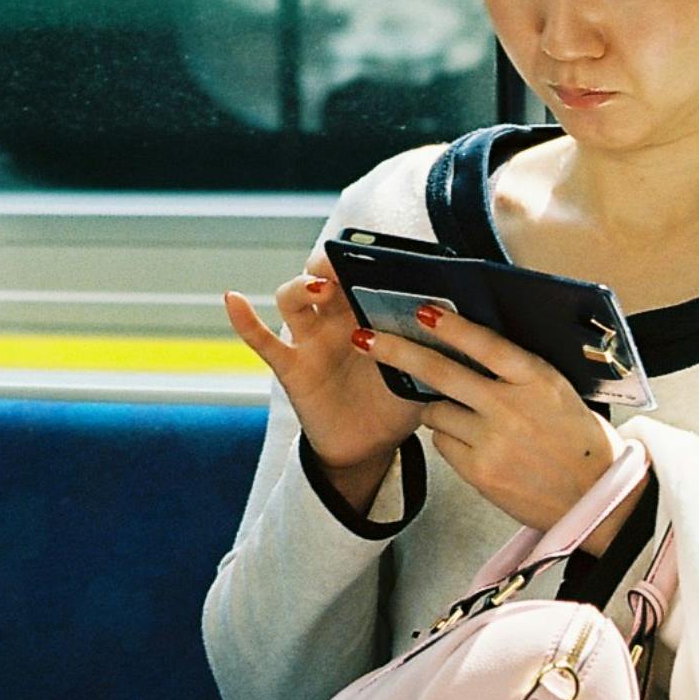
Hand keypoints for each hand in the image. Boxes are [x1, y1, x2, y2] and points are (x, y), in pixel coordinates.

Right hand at [224, 246, 426, 481]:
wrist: (371, 446)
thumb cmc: (399, 401)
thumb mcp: (424, 373)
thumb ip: (438, 349)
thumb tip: (466, 325)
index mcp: (369, 312)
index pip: (361, 273)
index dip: (366, 258)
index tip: (382, 253)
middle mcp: (335, 318)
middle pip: (323, 274)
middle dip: (332, 261)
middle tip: (347, 260)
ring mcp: (310, 339)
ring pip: (292, 298)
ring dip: (301, 286)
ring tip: (320, 286)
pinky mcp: (292, 366)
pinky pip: (262, 340)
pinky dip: (245, 319)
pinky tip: (232, 299)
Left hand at [361, 305, 643, 548]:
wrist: (598, 500)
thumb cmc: (577, 439)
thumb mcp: (558, 391)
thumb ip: (516, 371)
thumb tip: (466, 343)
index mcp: (538, 380)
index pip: (486, 344)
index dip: (451, 325)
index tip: (422, 308)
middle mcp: (512, 408)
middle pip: (440, 372)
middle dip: (396, 352)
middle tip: (365, 338)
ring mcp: (494, 442)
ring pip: (436, 410)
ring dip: (435, 405)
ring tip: (459, 411)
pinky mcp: (480, 473)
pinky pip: (443, 443)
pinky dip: (448, 438)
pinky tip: (472, 442)